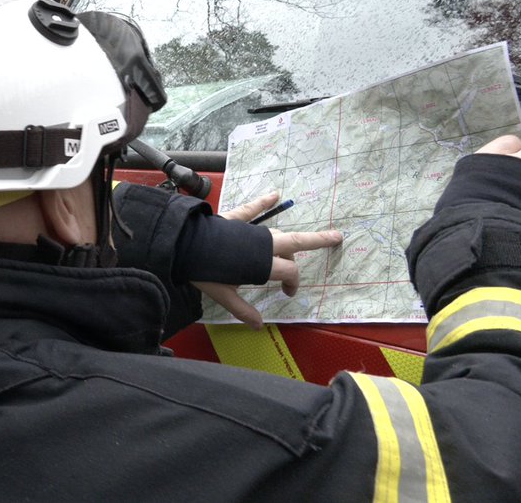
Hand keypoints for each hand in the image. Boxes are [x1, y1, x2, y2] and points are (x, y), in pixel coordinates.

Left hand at [195, 191, 342, 328]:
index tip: (286, 293)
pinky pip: (253, 209)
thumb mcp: (223, 296)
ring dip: (290, 238)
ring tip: (300, 243)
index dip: (292, 283)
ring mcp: (250, 230)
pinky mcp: (235, 219)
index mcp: (262, 264)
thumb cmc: (204, 272)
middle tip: (336, 238)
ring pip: (277, 232)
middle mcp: (262, 245)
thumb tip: (258, 326)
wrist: (184, 246)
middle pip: (296, 242)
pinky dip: (264, 202)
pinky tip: (275, 195)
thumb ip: (242, 310)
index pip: (289, 272)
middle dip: (318, 241)